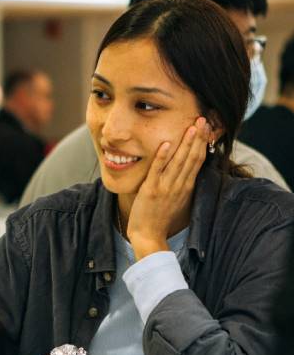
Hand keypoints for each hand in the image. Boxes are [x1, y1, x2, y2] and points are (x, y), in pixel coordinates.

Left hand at [127, 117, 209, 259]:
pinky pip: (157, 171)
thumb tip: (183, 168)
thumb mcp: (174, 197)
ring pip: (179, 162)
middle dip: (199, 137)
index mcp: (185, 186)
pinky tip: (166, 143)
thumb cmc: (159, 217)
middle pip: (192, 158)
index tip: (206, 127)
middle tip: (204, 118)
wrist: (149, 236)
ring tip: (193, 126)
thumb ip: (179, 182)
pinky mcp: (151, 190)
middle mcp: (179, 185)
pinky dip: (162, 157)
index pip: (198, 160)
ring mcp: (165, 187)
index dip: (202, 143)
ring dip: (186, 143)